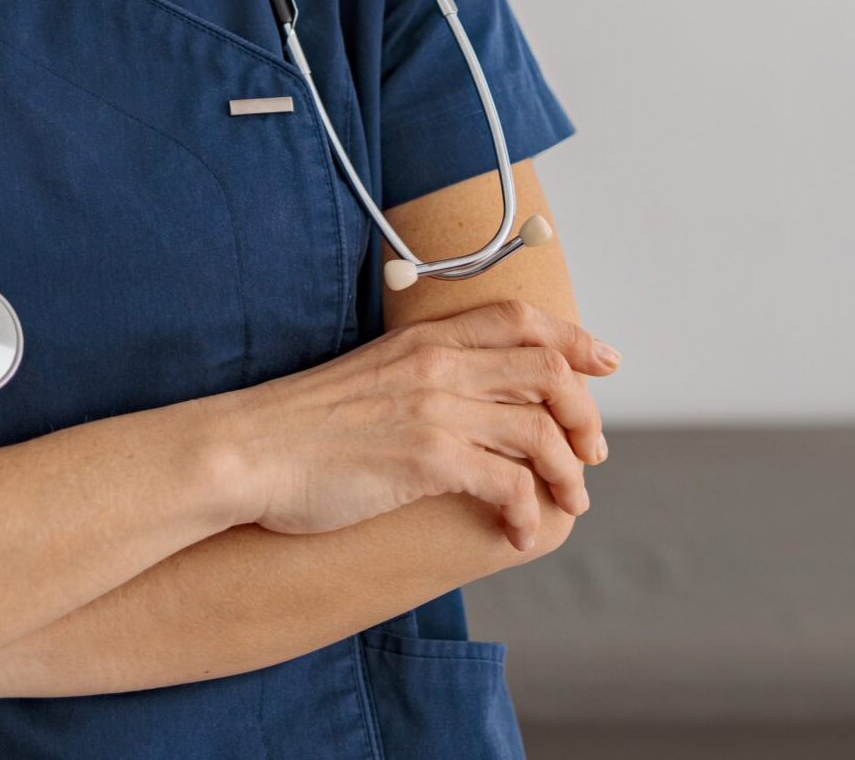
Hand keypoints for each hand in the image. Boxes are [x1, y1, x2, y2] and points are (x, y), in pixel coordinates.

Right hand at [209, 298, 619, 552]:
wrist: (249, 449)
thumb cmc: (303, 422)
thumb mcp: (372, 373)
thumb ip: (423, 373)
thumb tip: (470, 393)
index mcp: (425, 336)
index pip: (522, 320)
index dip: (574, 339)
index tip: (605, 362)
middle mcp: (438, 364)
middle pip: (547, 373)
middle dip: (586, 416)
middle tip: (593, 454)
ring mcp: (435, 409)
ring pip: (540, 431)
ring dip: (568, 473)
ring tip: (567, 502)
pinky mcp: (426, 459)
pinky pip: (508, 483)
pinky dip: (526, 512)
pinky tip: (517, 534)